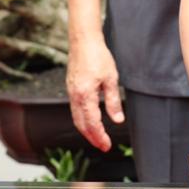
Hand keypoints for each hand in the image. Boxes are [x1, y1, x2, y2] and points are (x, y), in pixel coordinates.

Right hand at [66, 35, 123, 151]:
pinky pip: (74, 110)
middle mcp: (75, 96)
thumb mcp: (111, 79)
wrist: (83, 41)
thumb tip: (117, 120)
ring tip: (97, 138)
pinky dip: (82, 120)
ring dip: (86, 131)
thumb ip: (113, 101)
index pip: (92, 123)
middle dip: (92, 138)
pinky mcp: (71, 89)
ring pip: (76, 118)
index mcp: (85, 95)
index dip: (100, 136)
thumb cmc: (98, 57)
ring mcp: (71, 93)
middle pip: (81, 125)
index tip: (107, 145)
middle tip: (103, 146)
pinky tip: (90, 122)